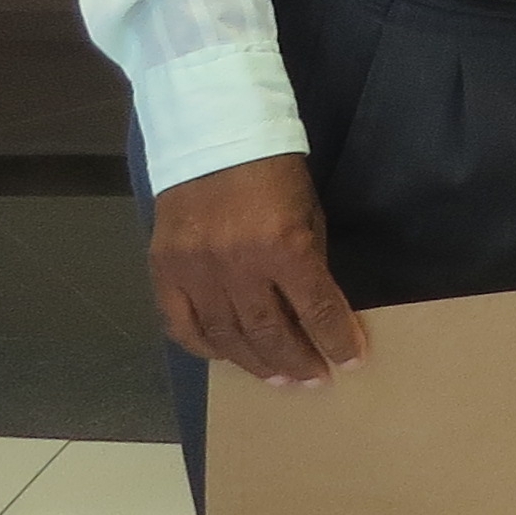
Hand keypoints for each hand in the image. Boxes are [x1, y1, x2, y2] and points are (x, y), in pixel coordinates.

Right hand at [150, 153, 365, 385]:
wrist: (212, 135)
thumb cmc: (272, 171)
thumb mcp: (308, 211)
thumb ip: (309, 262)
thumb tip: (313, 311)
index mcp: (282, 246)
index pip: (314, 308)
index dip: (336, 339)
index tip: (351, 360)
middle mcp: (237, 265)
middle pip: (268, 333)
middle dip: (297, 361)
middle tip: (313, 379)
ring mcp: (196, 271)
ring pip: (226, 338)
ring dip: (256, 364)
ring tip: (278, 380)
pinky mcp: (164, 270)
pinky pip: (181, 325)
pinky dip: (204, 348)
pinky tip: (226, 357)